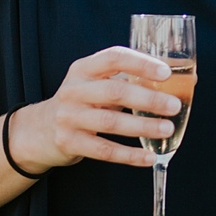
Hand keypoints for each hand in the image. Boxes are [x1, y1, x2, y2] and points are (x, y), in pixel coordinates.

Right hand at [10, 44, 188, 176]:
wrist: (39, 130)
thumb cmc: (80, 102)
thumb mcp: (93, 83)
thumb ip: (127, 79)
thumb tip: (177, 79)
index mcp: (83, 68)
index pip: (114, 58)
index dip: (141, 63)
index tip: (165, 72)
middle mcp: (74, 90)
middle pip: (114, 92)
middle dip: (148, 99)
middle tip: (174, 105)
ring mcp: (69, 117)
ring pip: (111, 122)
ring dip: (142, 127)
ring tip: (166, 129)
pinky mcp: (69, 142)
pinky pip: (104, 150)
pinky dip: (129, 155)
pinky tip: (149, 157)